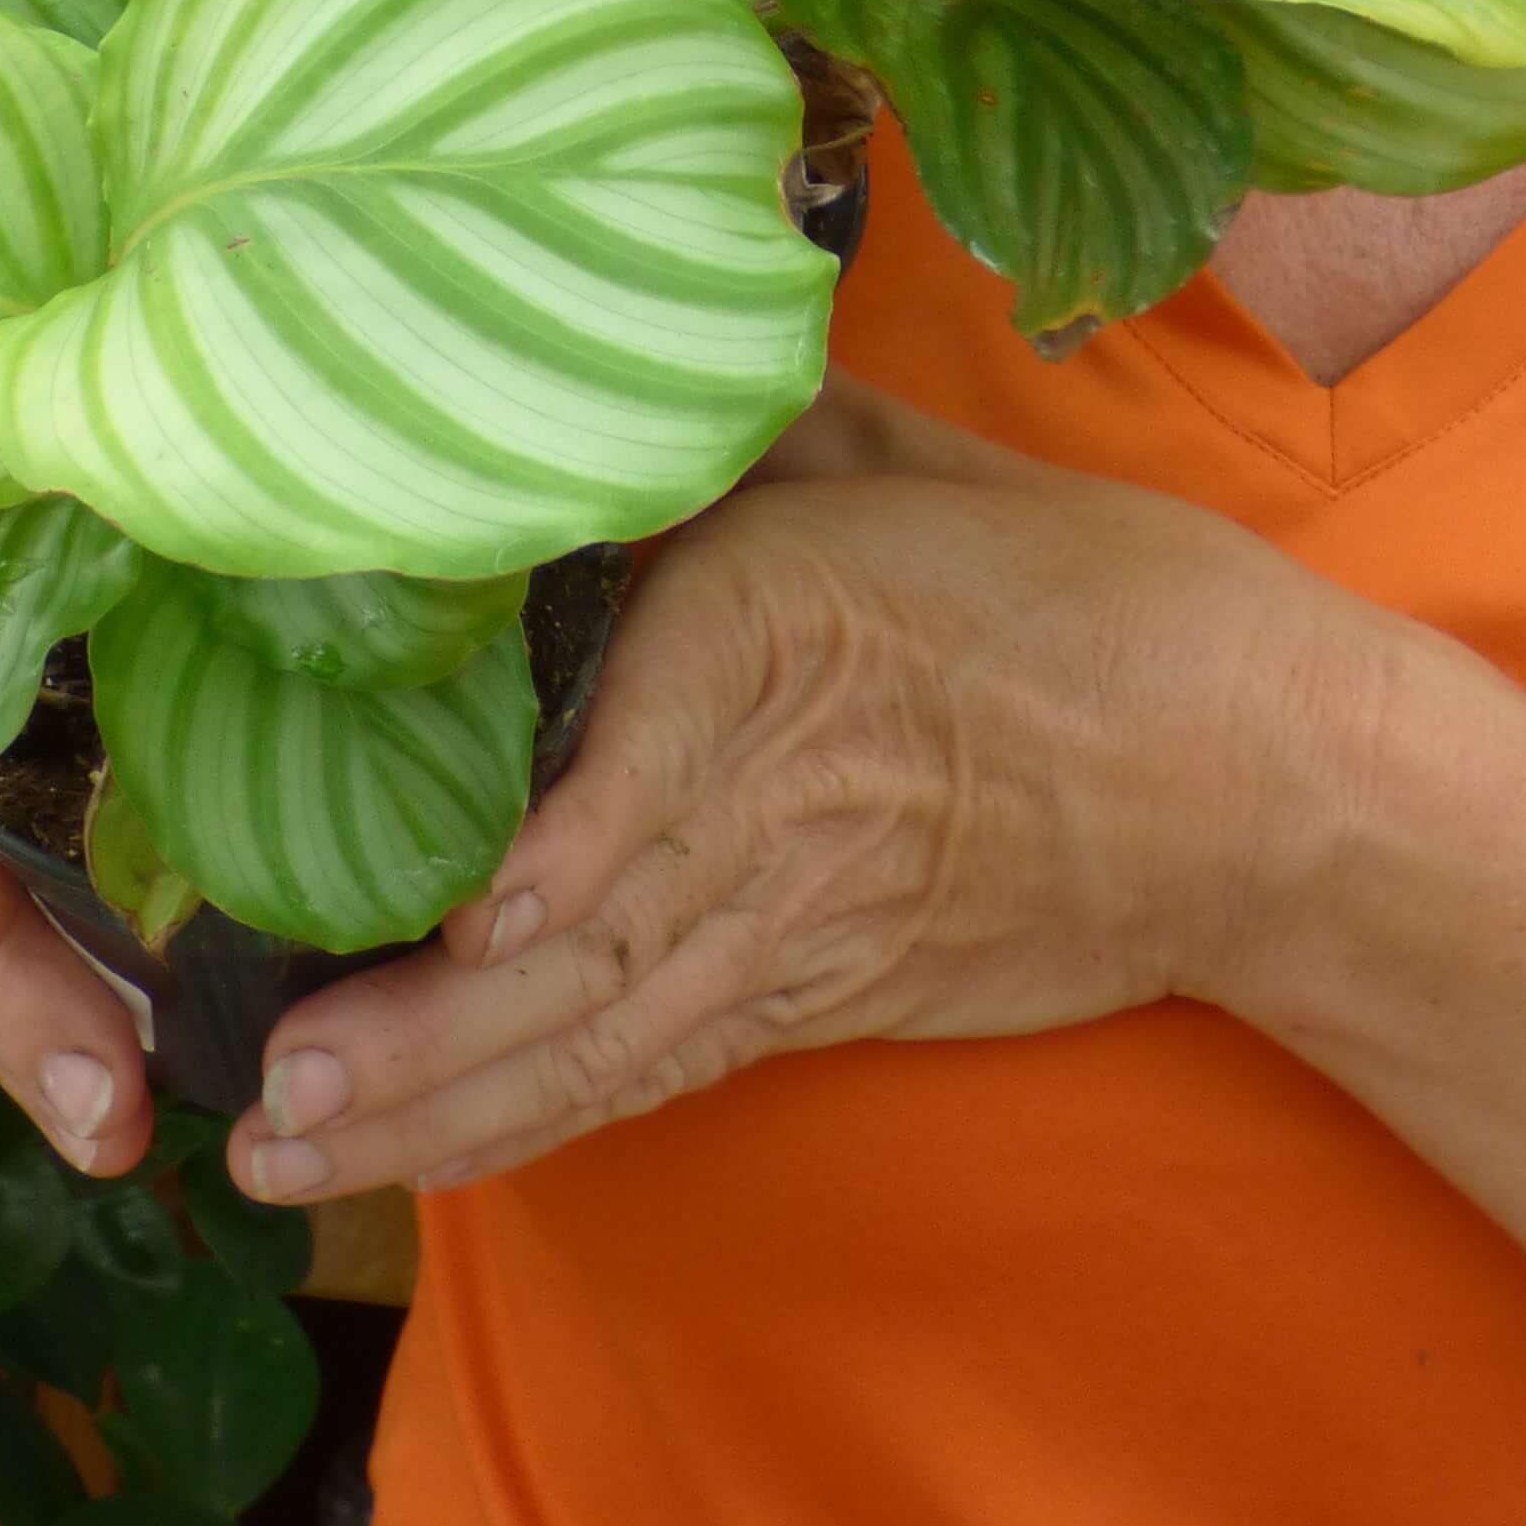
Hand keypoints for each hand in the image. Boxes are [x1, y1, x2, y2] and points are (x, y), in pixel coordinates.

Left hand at [224, 377, 1360, 1204]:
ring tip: (289, 1153)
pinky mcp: (826, 992)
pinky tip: (429, 1156)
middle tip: (268, 1092)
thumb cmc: (1104, 594)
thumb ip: (778, 427)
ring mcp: (802, 916)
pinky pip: (663, 1065)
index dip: (572, 836)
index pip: (671, 730)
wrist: (1258, 776)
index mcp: (802, 620)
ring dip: (446, 1101)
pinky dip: (542, 1115)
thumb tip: (634, 369)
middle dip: (425, 1028)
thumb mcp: (929, 460)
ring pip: (604, 1027)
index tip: (470, 905)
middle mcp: (782, 786)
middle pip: (596, 929)